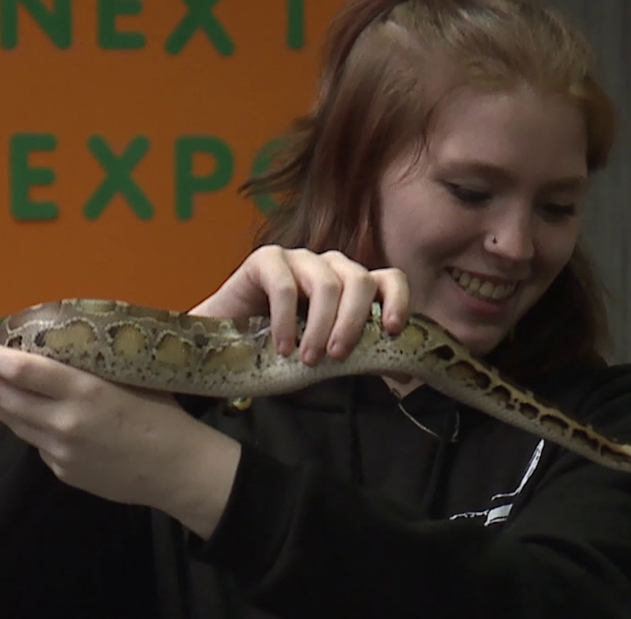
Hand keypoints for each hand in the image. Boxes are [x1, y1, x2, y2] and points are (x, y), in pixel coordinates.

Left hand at [0, 343, 238, 537]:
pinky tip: (28, 414)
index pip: (22, 370)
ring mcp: (60, 451)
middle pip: (5, 398)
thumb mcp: (133, 377)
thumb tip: (67, 347)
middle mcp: (64, 422)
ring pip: (14, 423)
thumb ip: (95, 366)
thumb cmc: (165, 416)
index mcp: (84, 391)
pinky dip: (28, 425)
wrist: (178, 470)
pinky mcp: (63, 471)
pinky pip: (38, 443)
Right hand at [189, 245, 410, 365]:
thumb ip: (363, 358)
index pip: (388, 278)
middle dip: (353, 321)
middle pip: (359, 280)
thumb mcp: (328, 357)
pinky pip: (285, 285)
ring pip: (326, 282)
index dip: (398, 299)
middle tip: (336, 356)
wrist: (222, 350)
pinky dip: (287, 321)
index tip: (393, 330)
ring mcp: (297, 259)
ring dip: (320, 326)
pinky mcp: (265, 259)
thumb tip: (408, 371)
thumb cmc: (279, 353)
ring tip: (307, 358)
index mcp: (350, 286)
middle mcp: (328, 266)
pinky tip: (282, 346)